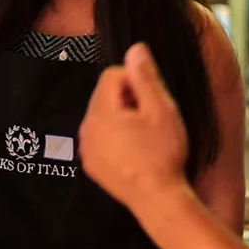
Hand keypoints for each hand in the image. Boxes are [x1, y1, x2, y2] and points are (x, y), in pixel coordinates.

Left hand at [78, 43, 189, 213]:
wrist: (158, 199)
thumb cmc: (163, 154)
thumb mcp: (161, 110)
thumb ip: (145, 77)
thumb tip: (135, 49)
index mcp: (100, 111)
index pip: (111, 75)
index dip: (135, 83)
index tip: (150, 102)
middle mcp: (86, 127)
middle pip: (105, 95)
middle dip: (127, 100)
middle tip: (149, 121)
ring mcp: (85, 147)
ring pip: (102, 116)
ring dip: (122, 118)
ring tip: (143, 137)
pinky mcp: (90, 163)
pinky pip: (99, 136)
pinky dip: (114, 137)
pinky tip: (134, 151)